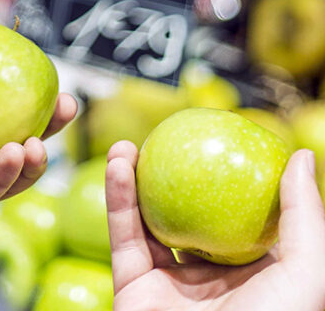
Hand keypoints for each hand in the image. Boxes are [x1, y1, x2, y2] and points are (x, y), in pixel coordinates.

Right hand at [105, 141, 324, 310]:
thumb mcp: (306, 275)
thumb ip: (306, 218)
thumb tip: (302, 158)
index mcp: (254, 272)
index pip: (239, 214)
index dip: (227, 176)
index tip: (218, 138)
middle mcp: (210, 274)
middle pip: (187, 211)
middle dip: (172, 175)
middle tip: (163, 140)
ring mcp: (169, 280)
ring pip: (148, 219)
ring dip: (134, 179)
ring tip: (127, 145)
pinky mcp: (132, 284)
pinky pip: (124, 234)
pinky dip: (117, 198)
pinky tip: (119, 165)